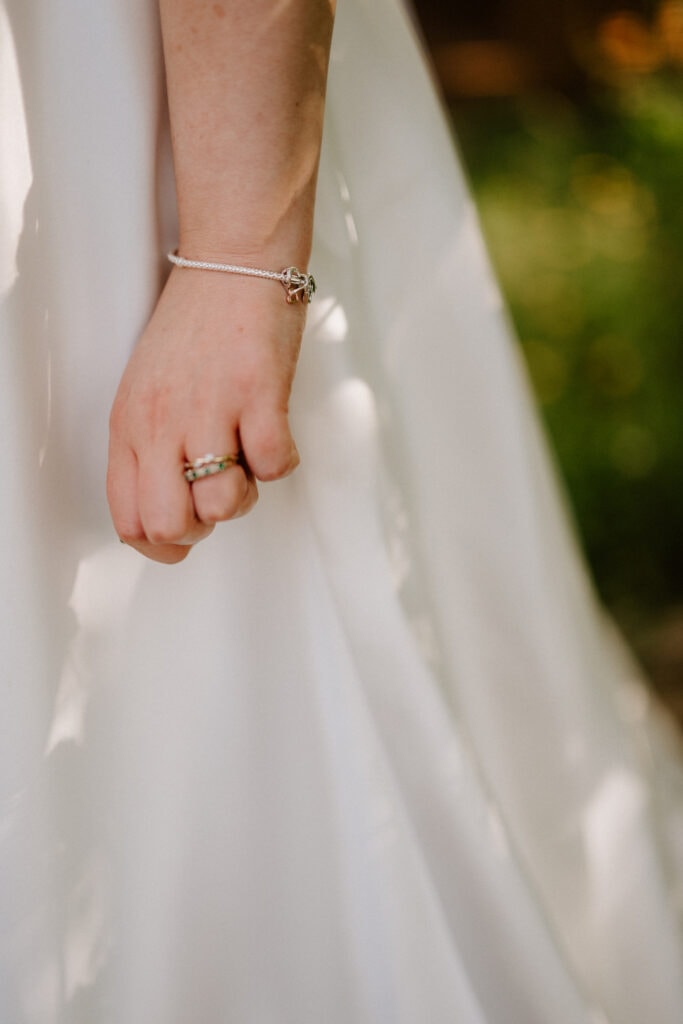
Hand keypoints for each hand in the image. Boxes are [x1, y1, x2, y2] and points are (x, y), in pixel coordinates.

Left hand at [107, 267, 303, 562]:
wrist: (233, 264)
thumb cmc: (195, 329)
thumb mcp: (147, 392)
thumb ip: (151, 447)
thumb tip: (174, 504)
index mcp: (131, 425)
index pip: (128, 519)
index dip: (160, 543)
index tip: (185, 535)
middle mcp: (163, 422)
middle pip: (170, 524)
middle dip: (202, 526)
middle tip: (219, 492)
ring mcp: (210, 409)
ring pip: (224, 505)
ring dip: (247, 493)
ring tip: (247, 455)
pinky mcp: (258, 394)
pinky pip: (275, 467)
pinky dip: (282, 461)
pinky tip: (274, 430)